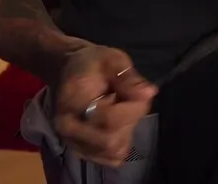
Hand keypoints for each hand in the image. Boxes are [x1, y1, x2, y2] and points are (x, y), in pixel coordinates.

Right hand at [52, 45, 156, 166]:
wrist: (69, 72)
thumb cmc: (92, 64)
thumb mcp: (113, 60)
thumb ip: (129, 78)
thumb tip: (148, 93)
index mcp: (72, 103)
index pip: (109, 119)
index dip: (134, 107)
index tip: (140, 91)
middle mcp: (68, 129)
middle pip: (111, 141)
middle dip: (131, 121)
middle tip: (131, 100)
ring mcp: (73, 143)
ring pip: (112, 151)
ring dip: (126, 132)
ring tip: (122, 110)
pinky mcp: (82, 151)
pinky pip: (110, 157)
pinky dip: (121, 142)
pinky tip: (118, 124)